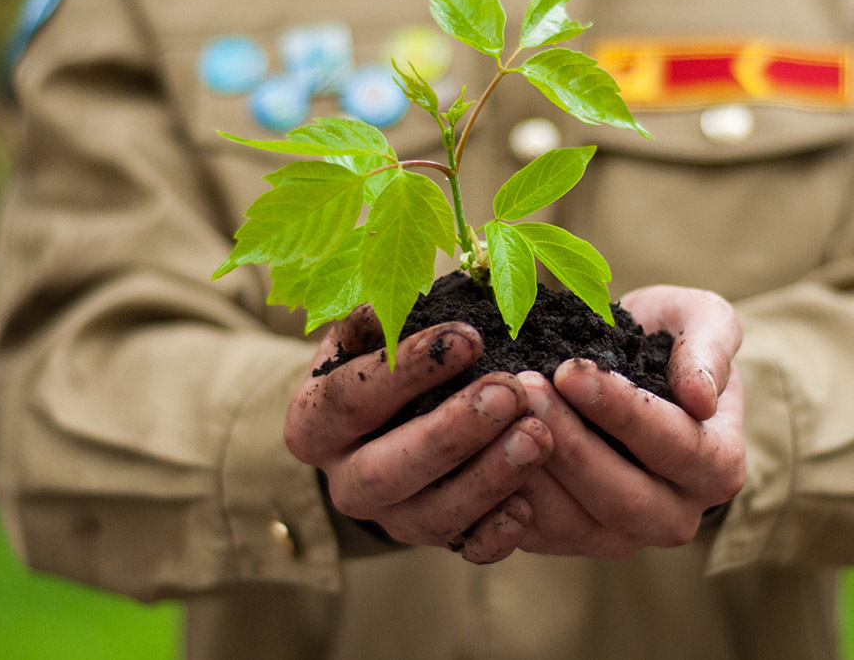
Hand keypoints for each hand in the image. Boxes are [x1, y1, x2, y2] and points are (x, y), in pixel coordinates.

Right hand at [284, 306, 553, 563]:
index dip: (407, 369)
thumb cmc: (387, 357)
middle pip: (385, 469)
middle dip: (451, 432)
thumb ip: (381, 317)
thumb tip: (389, 304)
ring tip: (539, 435)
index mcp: (314, 424)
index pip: (351, 398)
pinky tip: (530, 507)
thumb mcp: (372, 332)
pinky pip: (467, 549)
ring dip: (488, 477)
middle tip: (508, 393)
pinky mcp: (438, 539)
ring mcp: (391, 518)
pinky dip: (498, 533)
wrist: (393, 417)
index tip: (467, 337)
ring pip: (431, 515)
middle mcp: (343, 480)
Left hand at [515, 286, 744, 556]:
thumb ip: (710, 346)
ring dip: (530, 467)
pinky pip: (532, 532)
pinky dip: (502, 494)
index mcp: (717, 466)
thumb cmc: (664, 340)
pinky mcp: (566, 541)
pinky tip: (480, 445)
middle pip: (623, 498)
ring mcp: (619, 537)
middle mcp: (675, 515)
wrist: (620, 367)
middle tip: (526, 389)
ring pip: (572, 523)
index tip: (573, 371)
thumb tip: (701, 398)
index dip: (624, 412)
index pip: (677, 448)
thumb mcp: (700, 319)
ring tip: (500, 408)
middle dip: (570, 444)